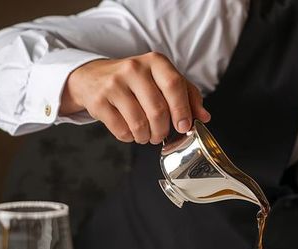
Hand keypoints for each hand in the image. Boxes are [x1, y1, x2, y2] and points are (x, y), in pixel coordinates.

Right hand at [60, 52, 210, 143]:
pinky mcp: (98, 100)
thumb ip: (187, 95)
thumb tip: (204, 117)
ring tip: (147, 135)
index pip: (174, 85)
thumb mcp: (163, 79)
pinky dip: (130, 137)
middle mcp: (134, 68)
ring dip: (147, 136)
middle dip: (163, 130)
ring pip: (139, 123)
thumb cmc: (137, 81)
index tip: (184, 127)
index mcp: (155, 62)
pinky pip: (121, 129)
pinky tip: (131, 132)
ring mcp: (113, 84)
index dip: (182, 110)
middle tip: (162, 136)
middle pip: (158, 109)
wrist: (93, 76)